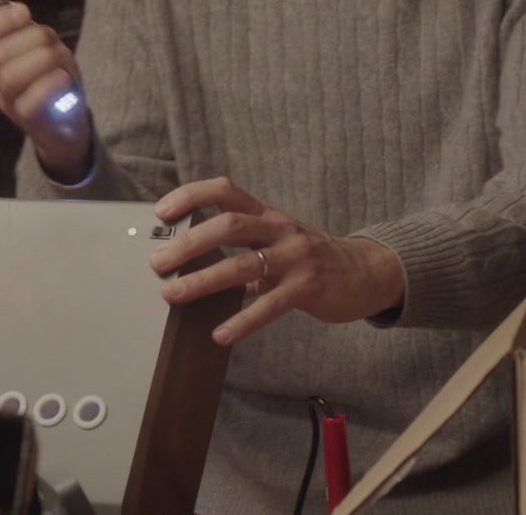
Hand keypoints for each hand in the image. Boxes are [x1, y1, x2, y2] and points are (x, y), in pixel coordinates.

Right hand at [0, 0, 90, 181]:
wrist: (63, 122)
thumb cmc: (49, 78)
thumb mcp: (38, 47)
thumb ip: (21, 28)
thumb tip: (4, 5)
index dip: (1, 19)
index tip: (24, 12)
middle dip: (32, 39)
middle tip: (53, 42)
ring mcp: (6, 103)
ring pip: (9, 76)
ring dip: (42, 60)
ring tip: (61, 60)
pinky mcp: (25, 120)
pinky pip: (28, 102)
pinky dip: (48, 85)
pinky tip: (62, 78)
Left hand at [147, 177, 405, 345]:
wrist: (367, 272)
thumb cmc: (311, 258)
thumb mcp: (278, 241)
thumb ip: (242, 246)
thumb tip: (190, 259)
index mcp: (268, 214)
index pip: (226, 190)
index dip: (191, 196)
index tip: (161, 212)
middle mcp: (280, 229)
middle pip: (229, 225)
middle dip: (189, 243)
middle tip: (158, 262)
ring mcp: (296, 257)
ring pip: (243, 265)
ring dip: (203, 281)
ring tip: (173, 294)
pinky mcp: (309, 287)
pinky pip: (270, 305)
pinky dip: (242, 321)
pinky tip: (220, 334)